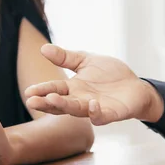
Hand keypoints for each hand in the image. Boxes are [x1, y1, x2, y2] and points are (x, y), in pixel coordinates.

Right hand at [24, 44, 164, 124]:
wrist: (136, 87)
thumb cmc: (111, 75)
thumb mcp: (87, 61)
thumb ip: (66, 57)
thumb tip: (43, 48)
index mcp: (74, 89)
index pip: (55, 90)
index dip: (42, 91)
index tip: (28, 91)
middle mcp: (81, 101)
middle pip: (61, 104)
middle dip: (47, 103)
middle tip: (31, 101)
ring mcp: (96, 109)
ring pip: (77, 110)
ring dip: (65, 106)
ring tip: (52, 100)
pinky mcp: (111, 113)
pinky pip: (102, 116)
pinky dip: (96, 112)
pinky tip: (92, 104)